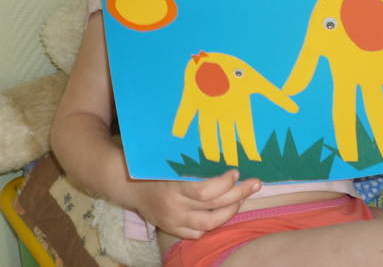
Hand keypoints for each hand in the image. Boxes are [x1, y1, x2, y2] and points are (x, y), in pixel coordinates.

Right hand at [126, 169, 260, 239]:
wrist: (128, 185)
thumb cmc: (153, 165)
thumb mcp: (169, 159)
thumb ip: (192, 161)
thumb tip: (225, 150)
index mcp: (173, 187)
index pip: (204, 192)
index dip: (224, 183)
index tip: (236, 171)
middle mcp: (174, 207)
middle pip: (212, 207)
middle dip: (238, 195)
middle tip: (255, 183)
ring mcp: (173, 221)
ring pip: (209, 224)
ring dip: (230, 211)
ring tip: (242, 198)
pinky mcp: (172, 229)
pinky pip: (197, 233)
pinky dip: (213, 224)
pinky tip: (224, 210)